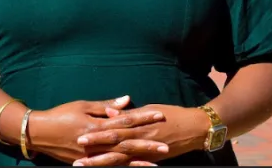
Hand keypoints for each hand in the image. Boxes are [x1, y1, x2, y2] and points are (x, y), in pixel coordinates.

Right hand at [29, 96, 166, 164]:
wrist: (40, 133)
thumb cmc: (61, 115)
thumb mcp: (83, 105)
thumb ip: (106, 106)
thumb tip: (127, 100)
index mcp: (97, 124)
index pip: (125, 120)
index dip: (143, 117)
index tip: (159, 114)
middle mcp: (97, 141)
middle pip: (127, 141)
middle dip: (147, 143)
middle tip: (166, 145)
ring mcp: (93, 155)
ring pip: (120, 158)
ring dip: (140, 159)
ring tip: (157, 160)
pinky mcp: (88, 164)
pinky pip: (110, 167)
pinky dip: (125, 167)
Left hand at [72, 104, 208, 165]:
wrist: (194, 128)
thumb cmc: (170, 114)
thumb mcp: (149, 109)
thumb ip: (129, 114)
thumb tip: (110, 112)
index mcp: (137, 123)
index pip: (112, 128)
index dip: (96, 133)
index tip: (80, 137)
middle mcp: (140, 138)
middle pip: (113, 146)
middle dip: (94, 152)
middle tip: (77, 156)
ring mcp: (145, 151)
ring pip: (120, 159)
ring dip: (102, 163)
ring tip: (85, 166)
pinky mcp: (151, 159)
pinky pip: (134, 166)